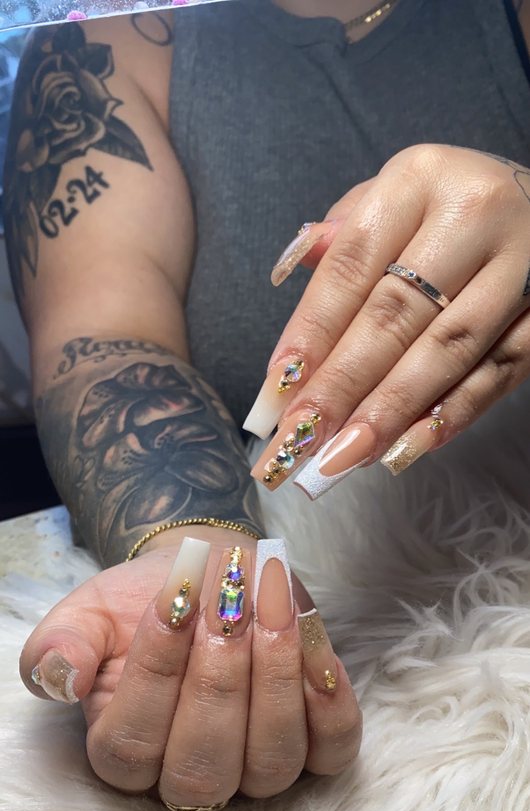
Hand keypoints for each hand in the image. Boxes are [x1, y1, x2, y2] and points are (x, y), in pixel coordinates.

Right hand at [19, 526, 360, 805]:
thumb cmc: (149, 599)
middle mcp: (191, 776)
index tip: (174, 599)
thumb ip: (60, 645)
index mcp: (124, 752)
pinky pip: (333, 750)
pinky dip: (331, 705)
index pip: (131, 745)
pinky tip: (314, 646)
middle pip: (205, 768)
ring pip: (272, 764)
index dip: (155, 673)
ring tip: (272, 610)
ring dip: (276, 681)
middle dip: (219, 680)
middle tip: (227, 606)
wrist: (211, 574)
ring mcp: (257, 767)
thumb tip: (63, 679)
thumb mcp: (90, 611)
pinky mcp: (315, 746)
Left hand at [244, 145, 529, 496]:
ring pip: (447, 349)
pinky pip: (500, 371)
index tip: (277, 389)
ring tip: (344, 457)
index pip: (352, 264)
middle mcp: (474, 214)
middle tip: (299, 440)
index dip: (311, 330)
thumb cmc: (451, 211)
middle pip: (394, 314)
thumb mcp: (396, 199)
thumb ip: (346, 237)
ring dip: (390, 411)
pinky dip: (453, 414)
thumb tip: (289, 265)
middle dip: (340, 385)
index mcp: (419, 179)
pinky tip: (408, 448)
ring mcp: (522, 265)